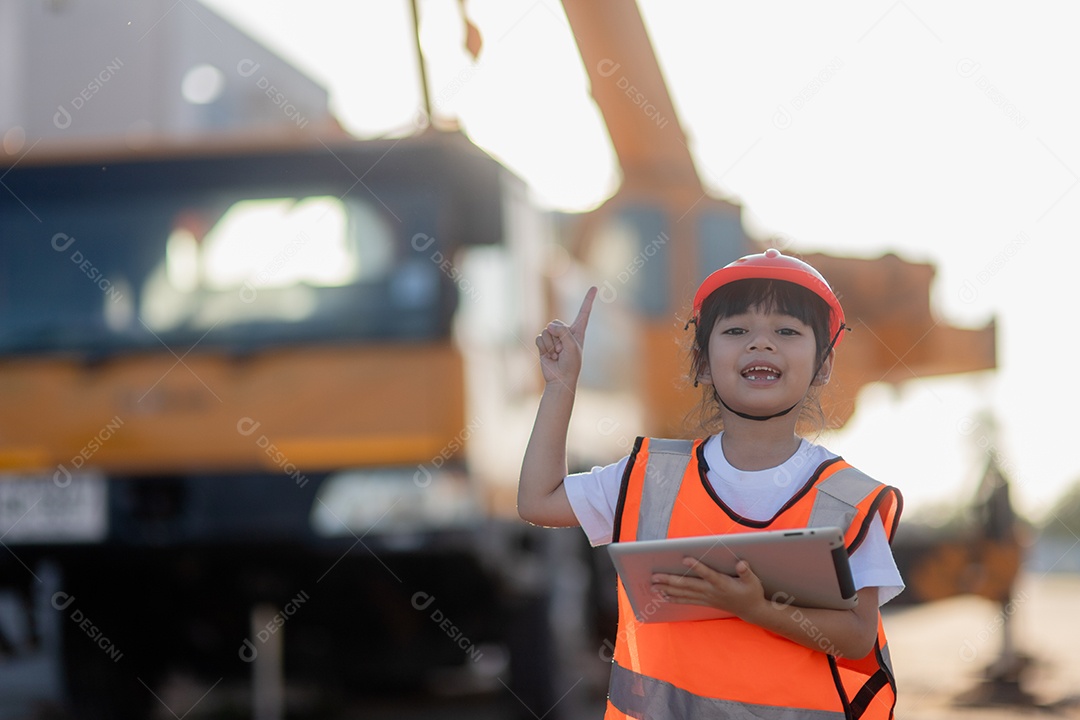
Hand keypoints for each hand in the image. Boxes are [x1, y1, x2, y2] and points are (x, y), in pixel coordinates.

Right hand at [535, 287, 596, 386]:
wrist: (560, 379)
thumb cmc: (571, 364)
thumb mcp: (572, 346)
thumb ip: (563, 332)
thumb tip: (549, 326)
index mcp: (578, 331)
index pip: (584, 312)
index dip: (588, 300)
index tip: (594, 288)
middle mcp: (566, 332)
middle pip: (556, 323)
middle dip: (557, 337)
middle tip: (562, 351)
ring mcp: (554, 338)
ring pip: (546, 331)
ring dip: (551, 345)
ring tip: (557, 355)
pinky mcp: (544, 344)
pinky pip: (539, 338)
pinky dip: (543, 347)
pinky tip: (549, 356)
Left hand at [651, 558, 766, 619]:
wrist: (751, 611)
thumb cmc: (751, 592)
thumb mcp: (753, 581)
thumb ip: (746, 572)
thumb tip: (741, 564)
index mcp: (722, 584)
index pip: (707, 574)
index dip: (696, 566)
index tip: (684, 558)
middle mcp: (711, 591)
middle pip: (688, 585)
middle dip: (670, 580)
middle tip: (655, 576)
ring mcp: (706, 597)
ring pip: (684, 593)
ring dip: (668, 589)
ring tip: (653, 586)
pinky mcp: (705, 601)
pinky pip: (687, 600)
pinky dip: (675, 598)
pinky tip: (663, 596)